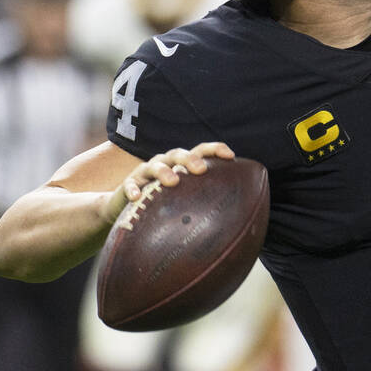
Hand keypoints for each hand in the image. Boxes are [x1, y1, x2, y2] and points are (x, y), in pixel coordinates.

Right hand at [101, 142, 235, 223]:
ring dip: (164, 171)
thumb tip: (242, 220)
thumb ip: (208, 200)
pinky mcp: (128, 185)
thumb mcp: (187, 197)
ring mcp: (145, 173)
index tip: (230, 155)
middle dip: (190, 159)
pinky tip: (137, 197)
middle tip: (200, 169)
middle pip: (178, 154)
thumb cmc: (166, 201)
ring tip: (173, 181)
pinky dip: (132, 189)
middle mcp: (165, 163)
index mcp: (182, 164)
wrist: (128, 206)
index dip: (215, 149)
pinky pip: (129, 185)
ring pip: (154, 165)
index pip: (201, 151)